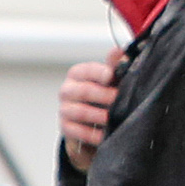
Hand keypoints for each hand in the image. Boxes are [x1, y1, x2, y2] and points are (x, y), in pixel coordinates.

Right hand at [59, 51, 122, 170]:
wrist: (93, 122)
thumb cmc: (103, 94)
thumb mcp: (110, 79)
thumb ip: (114, 65)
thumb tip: (120, 50)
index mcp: (78, 74)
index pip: (87, 70)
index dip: (100, 72)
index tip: (111, 76)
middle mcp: (68, 89)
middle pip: (84, 91)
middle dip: (104, 96)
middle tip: (119, 100)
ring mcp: (64, 109)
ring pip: (81, 111)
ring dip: (99, 116)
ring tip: (113, 118)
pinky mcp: (65, 127)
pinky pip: (78, 131)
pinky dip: (93, 134)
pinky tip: (104, 135)